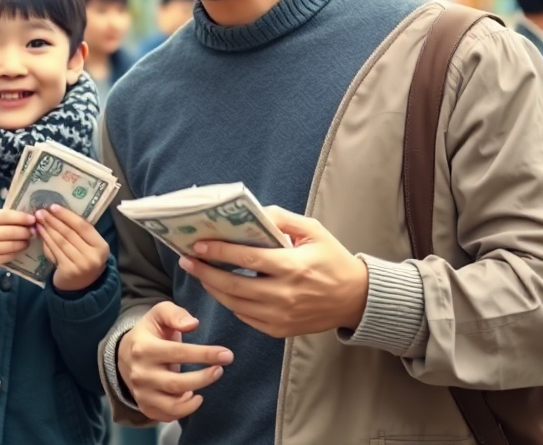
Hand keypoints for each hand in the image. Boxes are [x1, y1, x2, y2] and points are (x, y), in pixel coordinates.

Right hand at [0, 209, 34, 278]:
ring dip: (23, 243)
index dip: (22, 217)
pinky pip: (7, 257)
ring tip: (28, 240)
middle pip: (10, 231)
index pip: (5, 216)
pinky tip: (20, 249)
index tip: (33, 218)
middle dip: (26, 231)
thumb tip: (24, 218)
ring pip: (10, 245)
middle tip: (33, 231)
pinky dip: (16, 252)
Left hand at [35, 205, 109, 291]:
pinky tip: (40, 234)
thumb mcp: (88, 247)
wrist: (82, 287)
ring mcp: (81, 265)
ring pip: (60, 242)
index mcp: (101, 247)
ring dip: (48, 229)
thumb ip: (78, 233)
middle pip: (70, 233)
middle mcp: (93, 256)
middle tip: (41, 212)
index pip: (83, 226)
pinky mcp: (68, 271)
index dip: (67, 215)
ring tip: (39, 220)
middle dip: (54, 221)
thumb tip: (56, 213)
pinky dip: (46, 241)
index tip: (53, 207)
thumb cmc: (85, 261)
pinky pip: (54, 252)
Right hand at [117, 302, 232, 422]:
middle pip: (177, 383)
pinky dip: (183, 411)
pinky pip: (167, 416)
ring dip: (194, 402)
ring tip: (204, 388)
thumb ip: (175, 314)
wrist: (125, 354)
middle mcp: (140, 373)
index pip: (179, 353)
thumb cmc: (150, 332)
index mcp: (143, 348)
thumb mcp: (159, 314)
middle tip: (219, 370)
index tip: (227, 355)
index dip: (205, 354)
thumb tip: (193, 324)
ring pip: (172, 406)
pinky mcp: (145, 406)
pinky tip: (191, 397)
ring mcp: (141, 392)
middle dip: (204, 378)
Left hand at [178, 206, 367, 337]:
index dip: (219, 251)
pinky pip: (245, 317)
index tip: (198, 244)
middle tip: (187, 260)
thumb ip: (282, 219)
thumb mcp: (313, 231)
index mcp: (293, 267)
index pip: (247, 259)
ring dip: (213, 288)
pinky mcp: (279, 330)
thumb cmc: (333, 260)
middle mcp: (285, 294)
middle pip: (234, 285)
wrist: (355, 299)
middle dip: (205, 271)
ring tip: (199, 272)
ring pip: (235, 304)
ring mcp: (281, 316)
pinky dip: (230, 303)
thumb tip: (252, 213)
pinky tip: (221, 289)